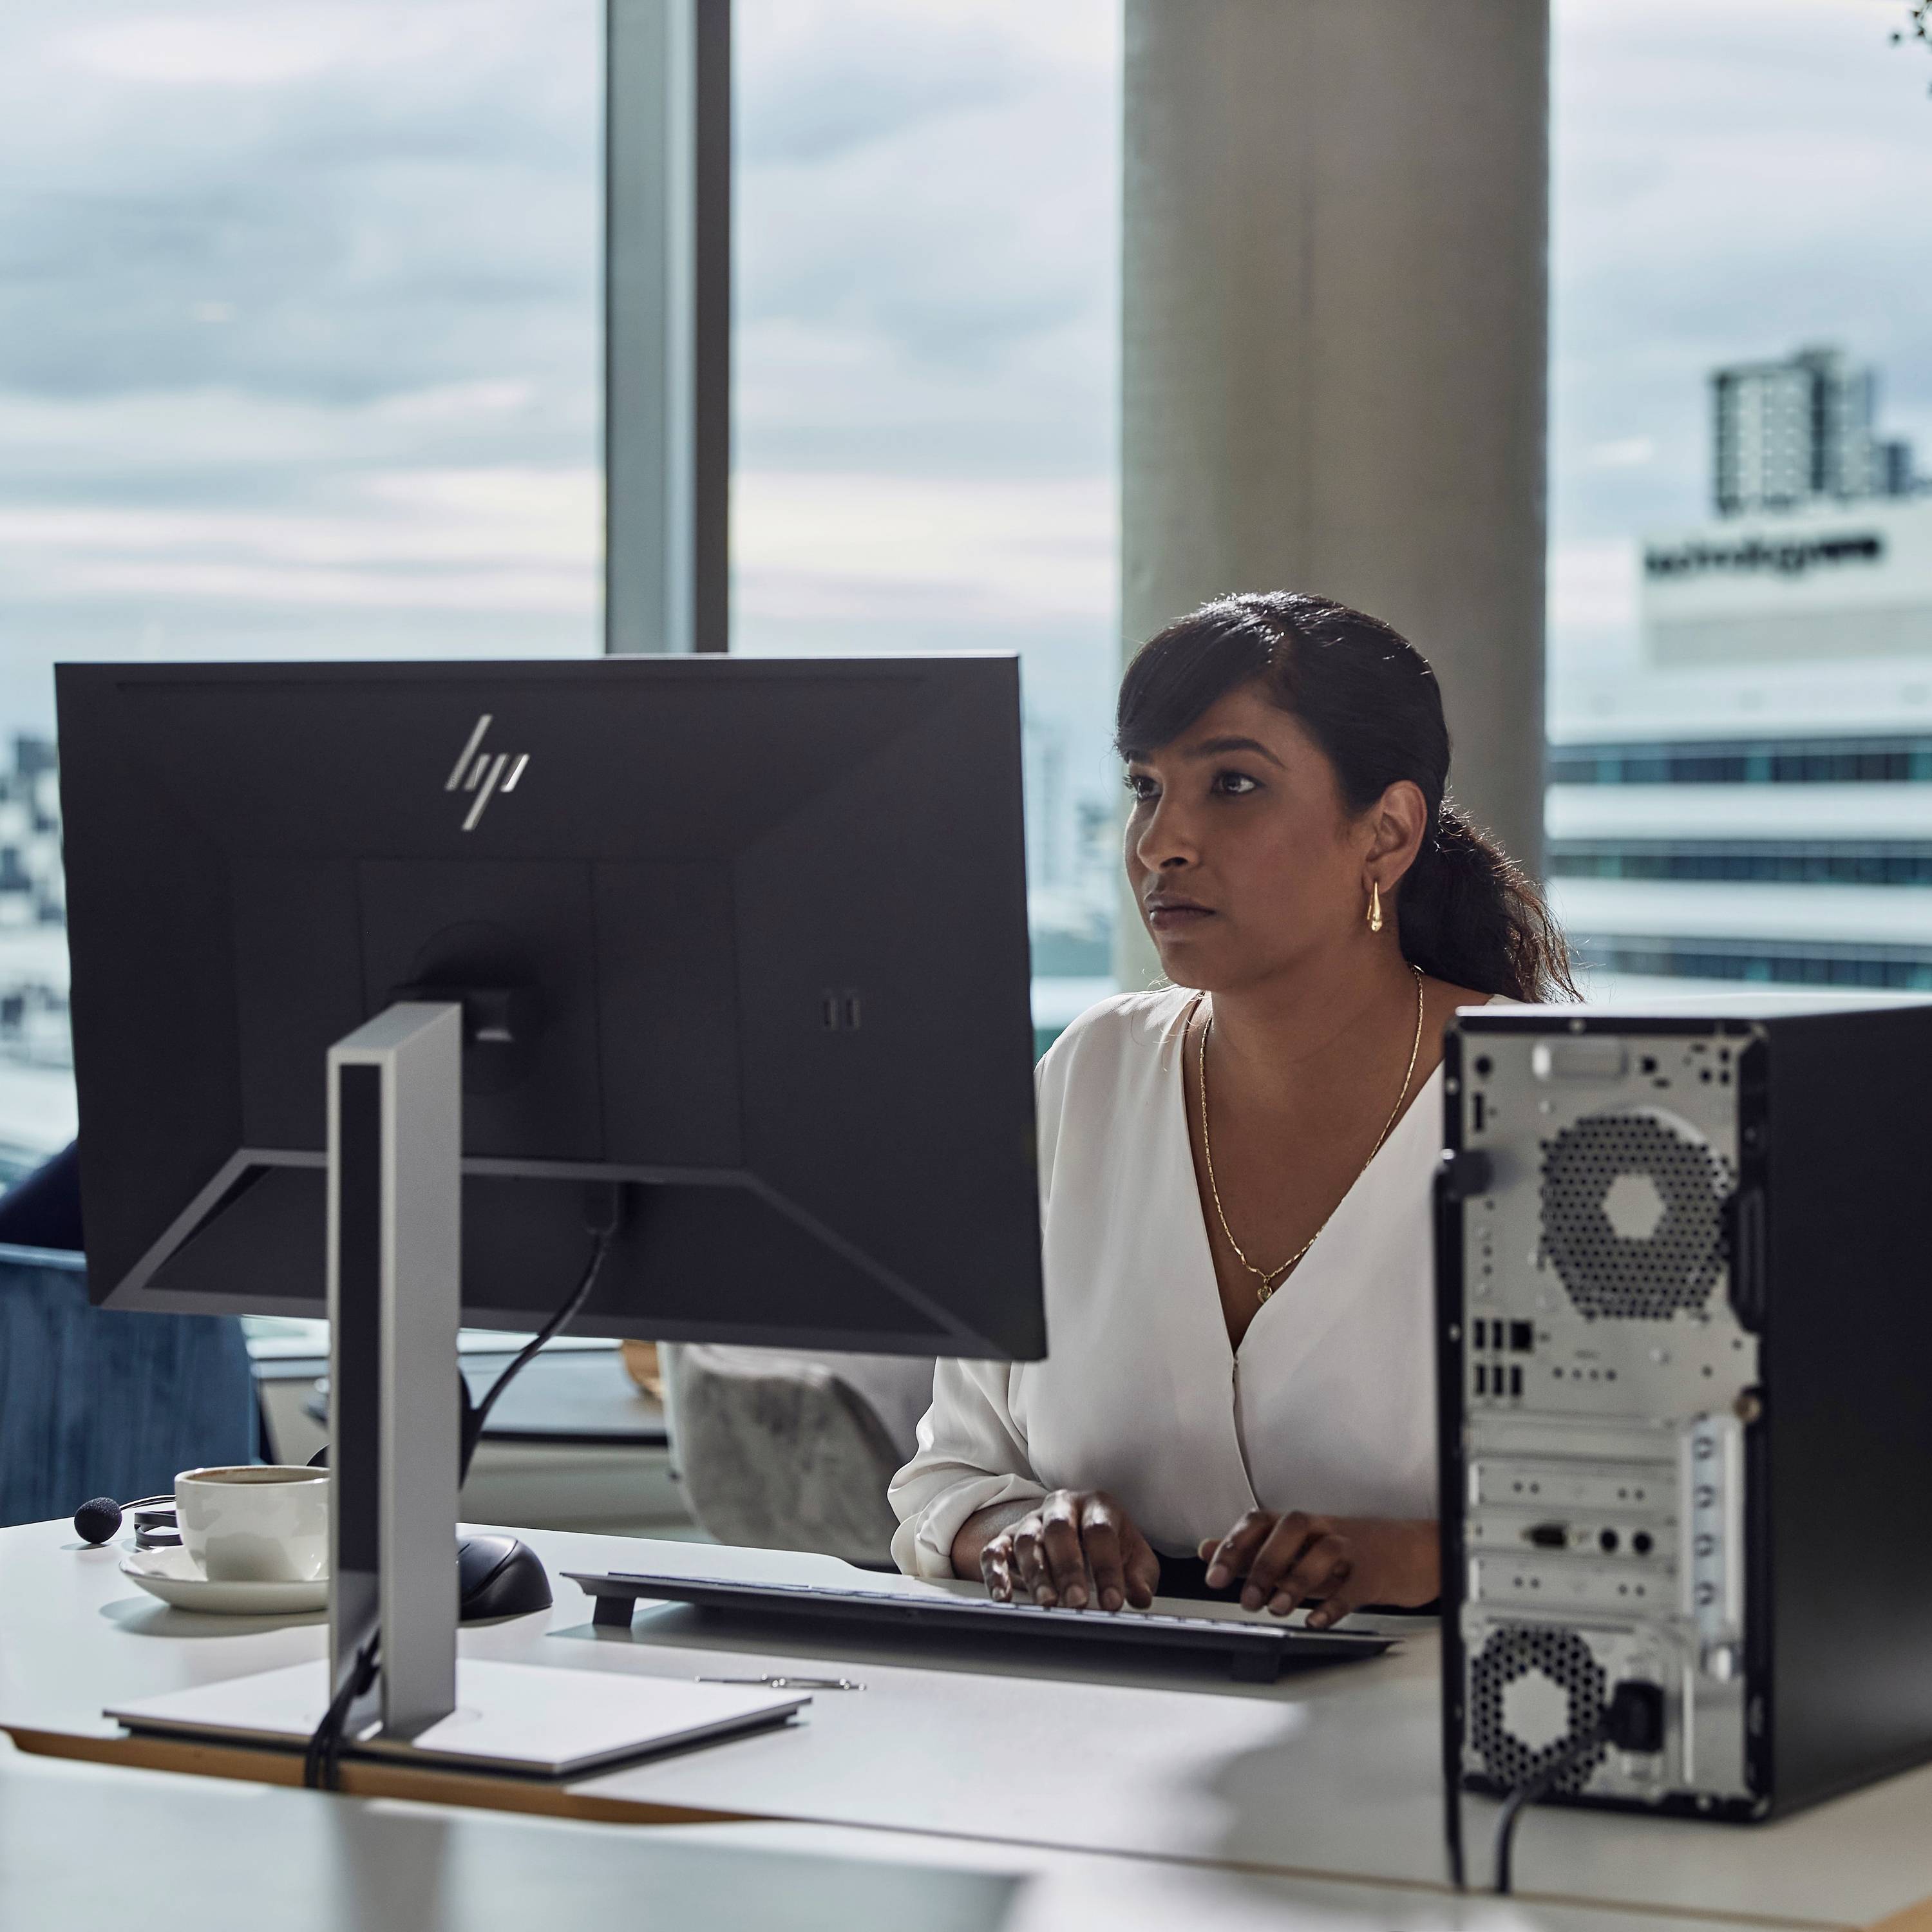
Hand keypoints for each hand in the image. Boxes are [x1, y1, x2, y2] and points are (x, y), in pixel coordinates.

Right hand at [978, 1489, 1159, 1611]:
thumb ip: (1140, 1576)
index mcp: (1096, 1506)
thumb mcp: (1133, 1556)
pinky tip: (1003, 1596)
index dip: (1107, 1568)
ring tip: (1046, 1603)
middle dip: (1068, 1568)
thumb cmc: (1109, 1546)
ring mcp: (1031, 1521)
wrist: (1075, 1530)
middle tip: (1076, 1602)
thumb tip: (1140, 1597)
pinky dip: (995, 1573)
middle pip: (1060, 1530)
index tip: (1112, 1603)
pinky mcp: (1006, 1538)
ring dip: (1036, 1573)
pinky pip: (995, 1551)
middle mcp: (1061, 1507)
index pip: (1100, 1532)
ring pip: (1027, 1540)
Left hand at [1197, 1512, 1437, 1628]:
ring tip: (1277, 1610)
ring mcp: (1351, 1548)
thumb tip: (1206, 1550)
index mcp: (1300, 1525)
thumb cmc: (1347, 1551)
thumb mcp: (1297, 1549)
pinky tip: (1316, 1620)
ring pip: (1323, 1549)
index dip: (1234, 1546)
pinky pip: (1355, 1584)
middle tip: (1247, 1601)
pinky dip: (1333, 1604)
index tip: (1214, 1578)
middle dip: (1263, 1564)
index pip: (1259, 1521)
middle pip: (1289, 1527)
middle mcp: (1323, 1529)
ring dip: (1295, 1580)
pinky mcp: (1374, 1573)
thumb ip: (1251, 1551)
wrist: (1410, 1552)